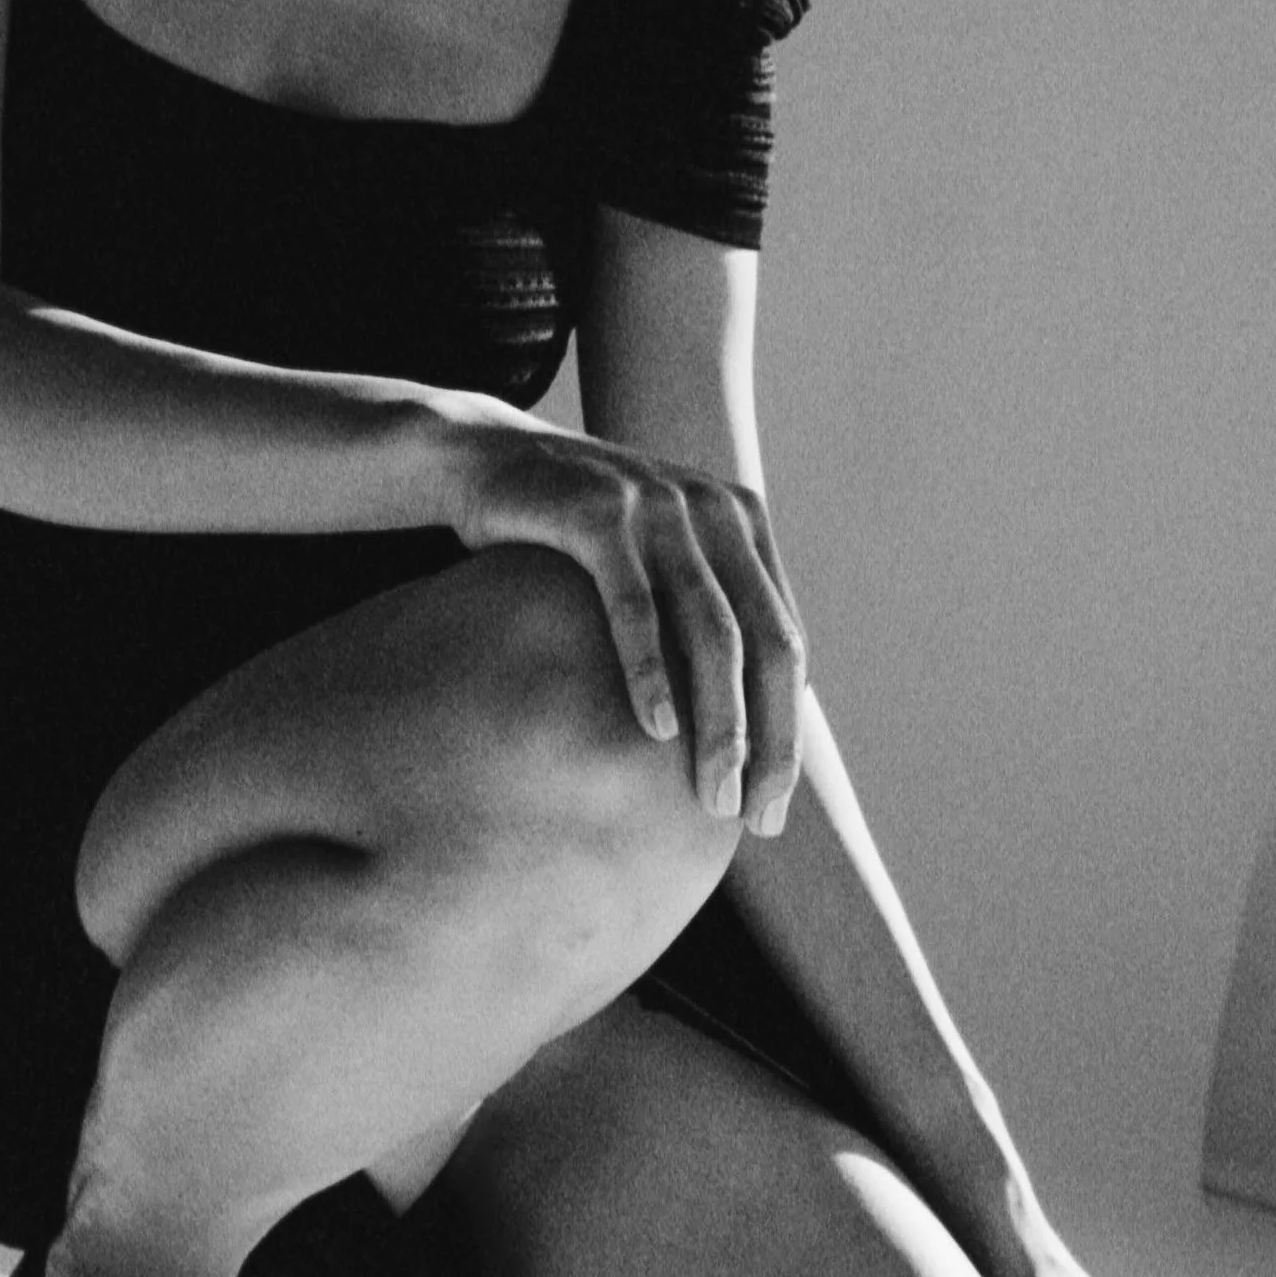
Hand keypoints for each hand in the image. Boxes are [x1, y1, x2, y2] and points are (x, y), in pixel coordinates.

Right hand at [438, 406, 806, 833]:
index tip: (773, 805)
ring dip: (721, 721)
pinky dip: (650, 670)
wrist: (488, 460)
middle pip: (766, 642)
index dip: (787, 728)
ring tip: (714, 792)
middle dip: (770, 739)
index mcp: (741, 524)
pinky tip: (656, 729)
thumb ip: (705, 615)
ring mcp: (659, 505)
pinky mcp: (598, 512)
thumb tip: (753, 718)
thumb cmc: (573, 535)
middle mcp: (713, 509)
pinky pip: (634, 604)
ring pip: (711, 630)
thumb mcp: (653, 562)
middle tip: (756, 816)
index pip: (785, 641)